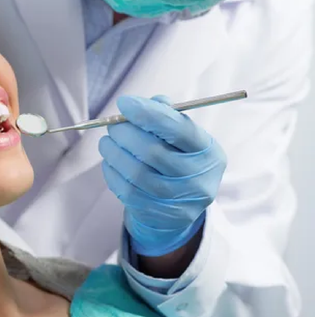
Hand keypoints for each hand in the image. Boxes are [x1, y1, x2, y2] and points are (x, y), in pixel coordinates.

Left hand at [99, 95, 226, 256]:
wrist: (179, 207)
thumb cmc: (178, 160)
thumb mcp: (183, 138)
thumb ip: (167, 116)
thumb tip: (146, 103)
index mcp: (209, 152)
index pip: (178, 129)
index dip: (148, 113)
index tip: (124, 102)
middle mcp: (198, 178)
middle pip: (152, 152)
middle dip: (125, 133)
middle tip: (113, 125)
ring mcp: (178, 200)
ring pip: (135, 173)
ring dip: (113, 152)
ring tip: (107, 142)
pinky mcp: (157, 214)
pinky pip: (126, 190)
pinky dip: (112, 171)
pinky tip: (110, 161)